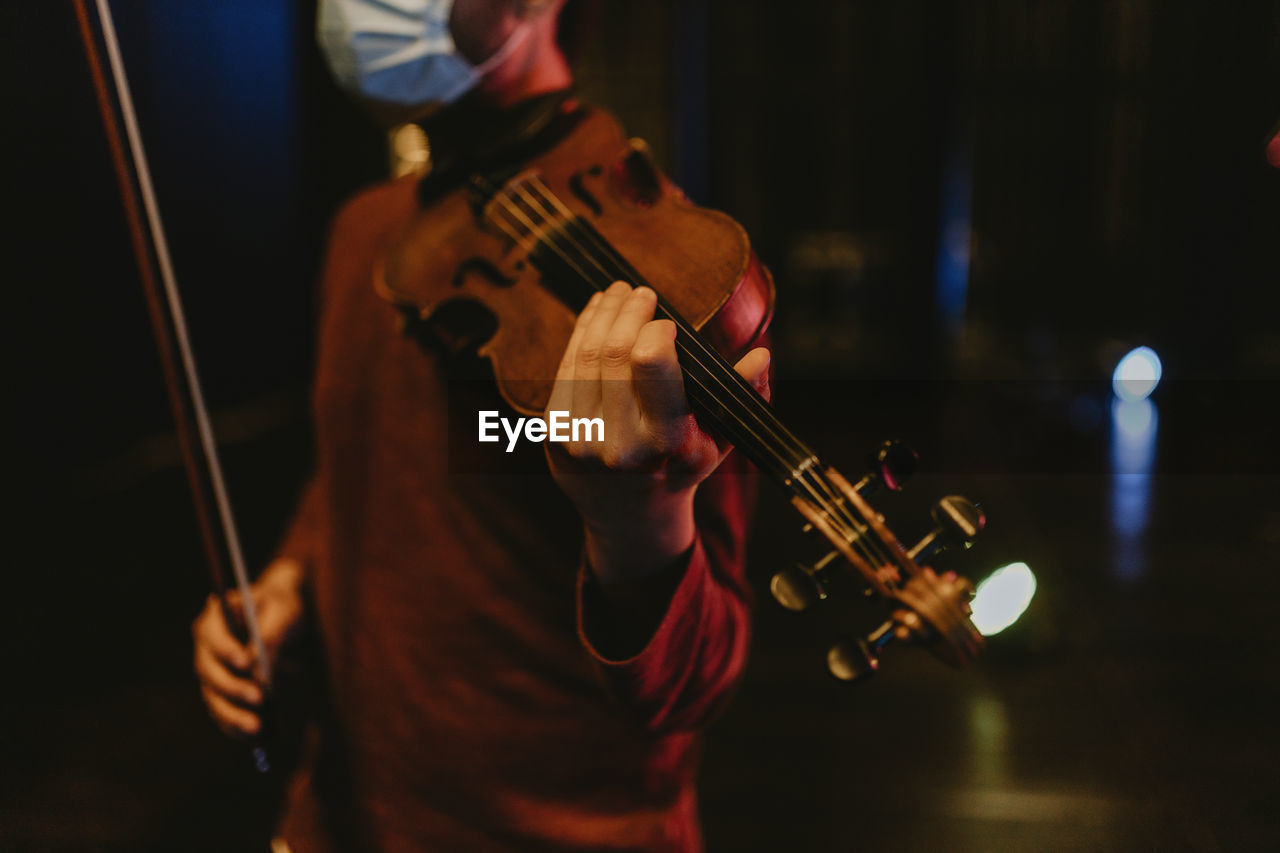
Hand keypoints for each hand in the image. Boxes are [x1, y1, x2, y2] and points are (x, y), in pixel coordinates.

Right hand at [192, 558, 305, 737]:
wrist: (283, 615)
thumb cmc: (282, 606)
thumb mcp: (283, 612)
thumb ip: (271, 634)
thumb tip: (259, 670)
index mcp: (214, 620)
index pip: (213, 637)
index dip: (226, 650)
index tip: (246, 662)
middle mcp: (206, 648)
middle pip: (209, 672)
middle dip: (233, 688)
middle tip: (259, 698)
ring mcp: (212, 671)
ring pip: (213, 698)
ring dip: (232, 715)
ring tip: (258, 729)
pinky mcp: (223, 691)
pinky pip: (223, 712)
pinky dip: (235, 726)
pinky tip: (255, 739)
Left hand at [546, 282, 770, 583]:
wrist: (628, 515)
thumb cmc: (681, 468)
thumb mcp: (721, 439)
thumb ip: (743, 397)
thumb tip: (761, 356)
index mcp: (665, 444)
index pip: (650, 364)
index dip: (655, 330)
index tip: (666, 320)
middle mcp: (618, 443)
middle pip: (614, 352)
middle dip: (628, 312)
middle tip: (642, 292)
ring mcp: (580, 438)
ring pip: (586, 355)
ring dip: (603, 314)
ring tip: (619, 294)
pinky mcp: (554, 431)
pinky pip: (565, 368)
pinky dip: (581, 333)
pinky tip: (597, 314)